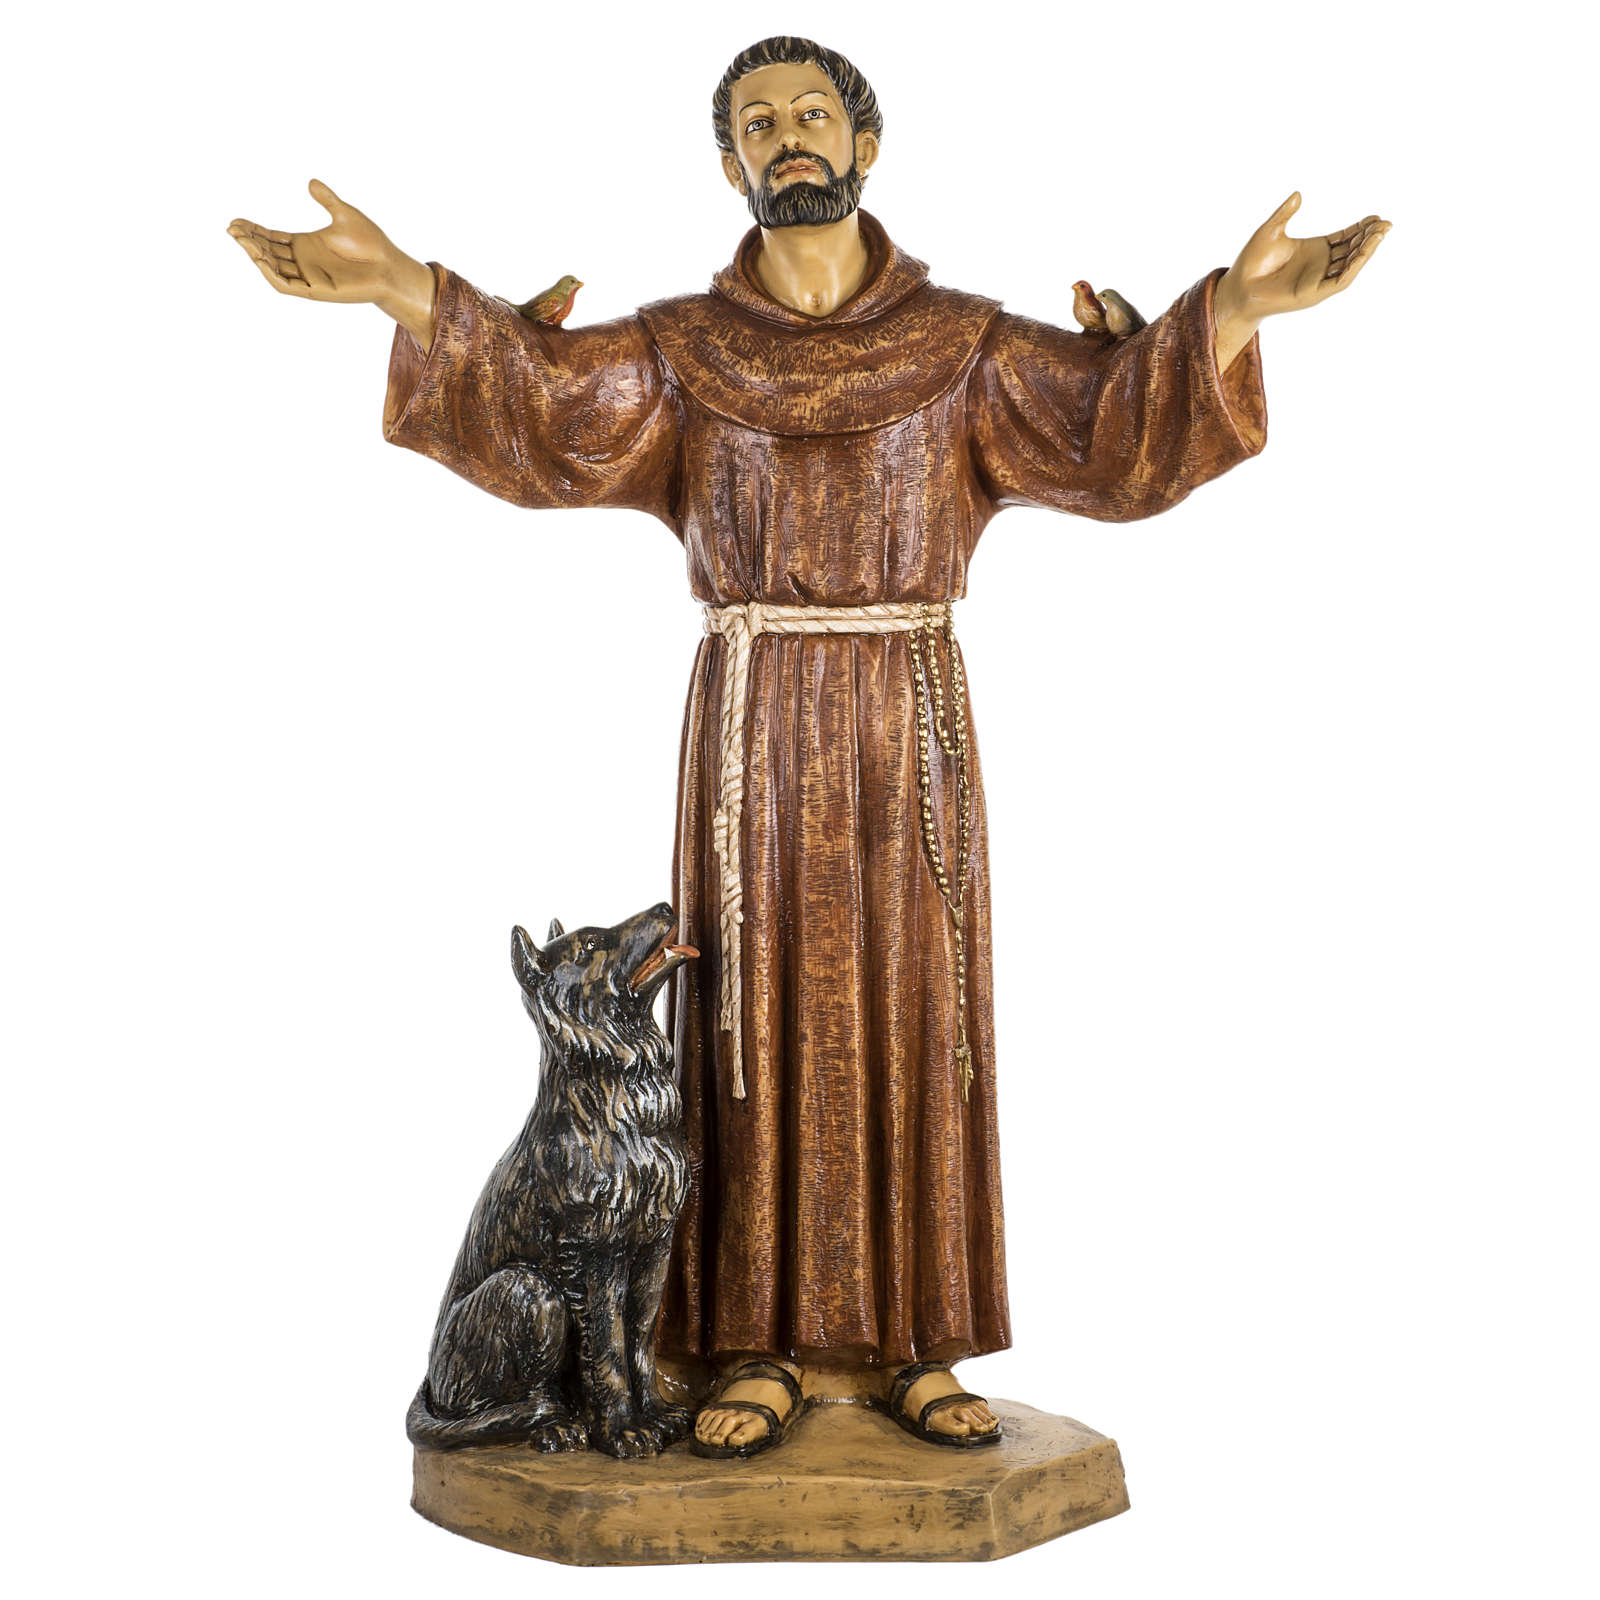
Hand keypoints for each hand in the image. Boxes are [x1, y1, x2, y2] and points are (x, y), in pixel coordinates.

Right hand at [227, 179, 435, 342]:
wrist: (391, 266)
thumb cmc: (372, 244)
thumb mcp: (345, 215)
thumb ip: (327, 200)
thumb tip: (310, 182)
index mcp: (306, 244)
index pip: (272, 237)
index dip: (253, 230)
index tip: (236, 221)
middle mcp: (304, 261)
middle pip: (268, 251)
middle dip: (249, 241)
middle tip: (232, 229)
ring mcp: (309, 276)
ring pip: (274, 268)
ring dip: (256, 256)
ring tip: (242, 241)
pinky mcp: (317, 290)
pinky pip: (287, 285)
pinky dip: (272, 274)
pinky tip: (261, 260)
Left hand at [1213, 192, 1390, 369]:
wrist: (1237, 288)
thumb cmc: (1250, 263)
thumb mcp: (1269, 231)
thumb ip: (1285, 213)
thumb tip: (1298, 194)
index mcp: (1314, 250)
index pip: (1344, 237)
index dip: (1360, 228)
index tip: (1374, 216)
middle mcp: (1320, 265)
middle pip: (1352, 249)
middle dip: (1369, 237)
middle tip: (1385, 223)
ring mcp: (1318, 280)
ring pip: (1350, 265)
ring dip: (1366, 251)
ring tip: (1380, 234)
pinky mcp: (1313, 293)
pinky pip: (1338, 281)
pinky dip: (1352, 268)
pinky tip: (1362, 254)